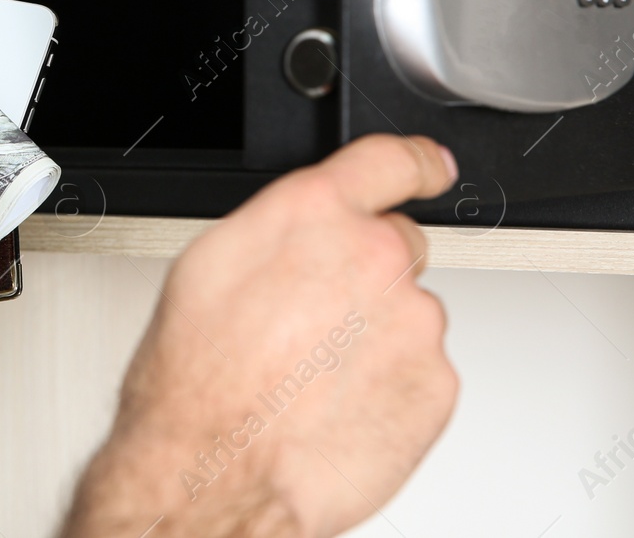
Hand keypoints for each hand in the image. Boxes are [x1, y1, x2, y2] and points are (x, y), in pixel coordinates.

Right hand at [61, 135, 459, 537]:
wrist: (219, 472)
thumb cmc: (197, 382)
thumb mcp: (207, 268)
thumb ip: (276, 230)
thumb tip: (299, 229)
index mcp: (312, 214)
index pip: (392, 160)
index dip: (415, 164)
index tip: (429, 168)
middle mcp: (373, 256)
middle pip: (397, 243)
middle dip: (366, 273)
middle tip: (312, 320)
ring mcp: (413, 321)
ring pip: (406, 314)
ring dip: (373, 336)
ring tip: (312, 376)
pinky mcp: (436, 383)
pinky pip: (421, 371)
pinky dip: (389, 385)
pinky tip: (335, 405)